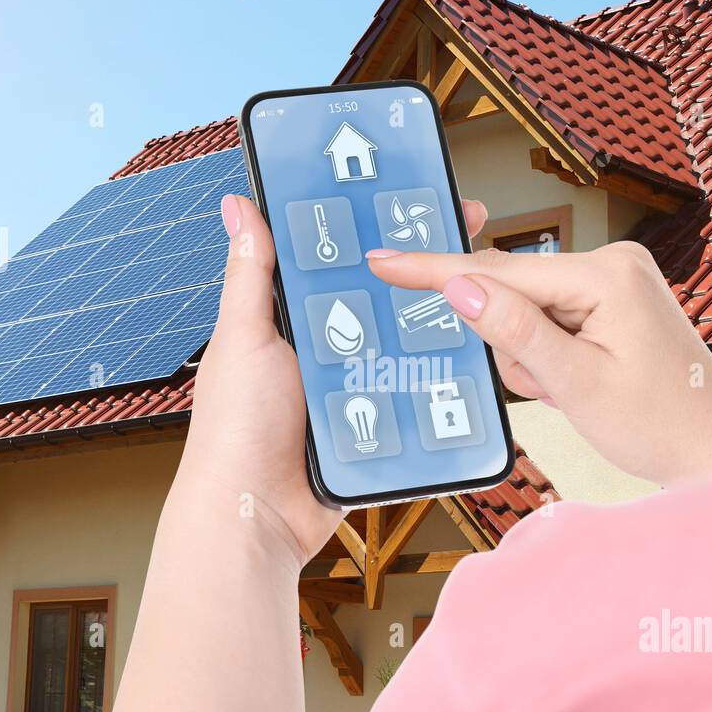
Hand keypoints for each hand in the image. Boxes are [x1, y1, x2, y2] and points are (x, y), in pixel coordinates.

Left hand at [177, 194, 490, 567]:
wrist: (259, 515)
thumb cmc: (235, 428)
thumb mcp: (244, 338)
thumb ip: (250, 274)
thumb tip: (238, 205)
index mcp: (289, 319)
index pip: (337, 257)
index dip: (371, 227)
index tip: (409, 195)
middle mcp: (324, 347)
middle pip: (380, 296)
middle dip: (419, 271)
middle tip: (464, 238)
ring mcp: (353, 384)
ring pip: (403, 342)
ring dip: (434, 325)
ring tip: (477, 290)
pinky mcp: (376, 422)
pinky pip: (411, 391)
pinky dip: (435, 377)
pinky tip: (469, 353)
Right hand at [367, 240, 711, 486]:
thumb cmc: (660, 425)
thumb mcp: (575, 384)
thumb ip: (513, 330)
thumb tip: (459, 286)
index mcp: (607, 274)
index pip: (500, 270)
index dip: (433, 271)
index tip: (383, 260)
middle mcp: (613, 264)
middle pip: (515, 293)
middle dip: (516, 348)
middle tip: (552, 388)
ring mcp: (616, 282)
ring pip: (529, 314)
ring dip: (534, 362)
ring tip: (574, 394)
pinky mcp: (614, 303)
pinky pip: (552, 322)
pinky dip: (551, 360)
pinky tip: (581, 386)